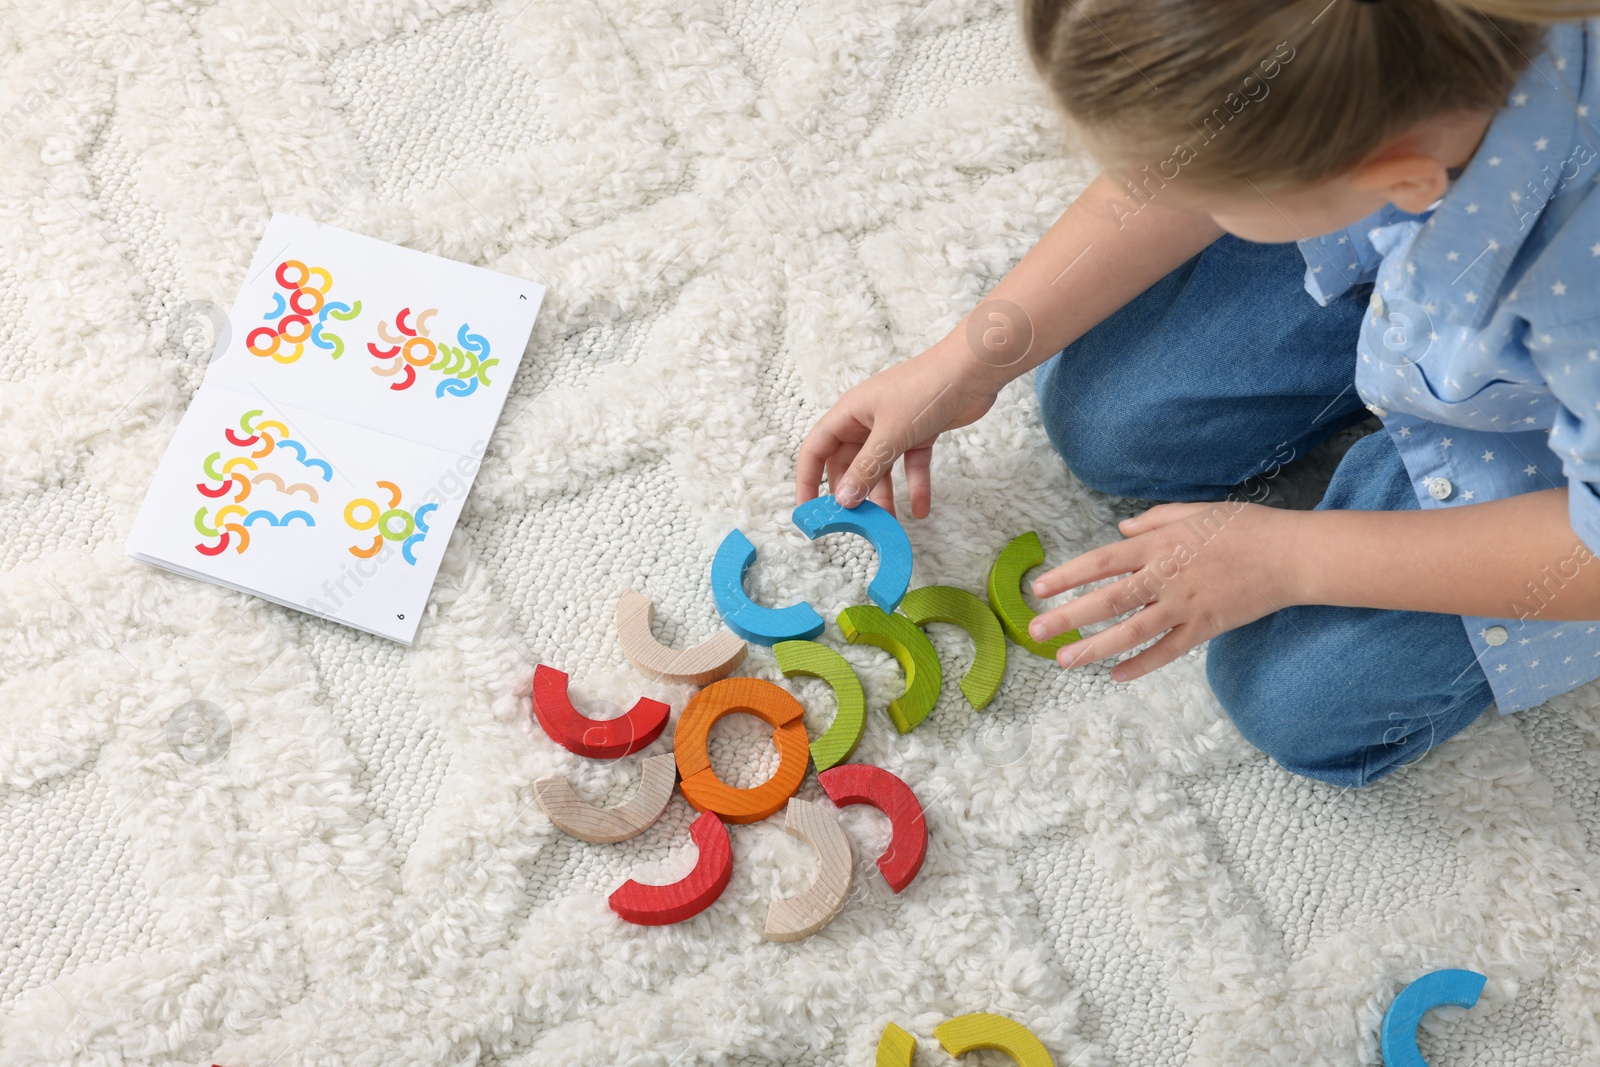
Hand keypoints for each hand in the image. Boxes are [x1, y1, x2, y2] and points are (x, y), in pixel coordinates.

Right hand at [795, 343, 996, 516]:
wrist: (972, 370)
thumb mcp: (890, 435)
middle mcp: (867, 421)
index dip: (808, 480)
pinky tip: (920, 510)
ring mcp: (894, 427)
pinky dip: (915, 486)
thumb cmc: (925, 390)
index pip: (816, 449)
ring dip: (883, 495)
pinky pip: (910, 465)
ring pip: (880, 469)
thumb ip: (866, 469)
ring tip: (887, 525)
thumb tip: (843, 499)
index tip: (809, 511)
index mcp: (849, 413)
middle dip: (850, 493)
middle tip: (853, 524)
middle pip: (848, 463)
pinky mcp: (919, 433)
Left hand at [1027, 501, 1304, 680]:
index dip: (1068, 576)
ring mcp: (1185, 605)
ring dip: (1095, 647)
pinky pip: (1168, 651)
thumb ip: (1153, 520)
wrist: (1292, 554)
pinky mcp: (1206, 627)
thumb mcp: (1195, 511)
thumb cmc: (1244, 527)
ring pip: (1132, 631)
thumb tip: (1120, 531)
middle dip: (1068, 617)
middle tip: (1035, 632)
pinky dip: (1142, 664)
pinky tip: (1116, 676)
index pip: (1102, 561)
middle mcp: (1166, 576)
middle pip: (1108, 600)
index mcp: (1159, 544)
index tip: (1039, 589)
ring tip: (1065, 660)